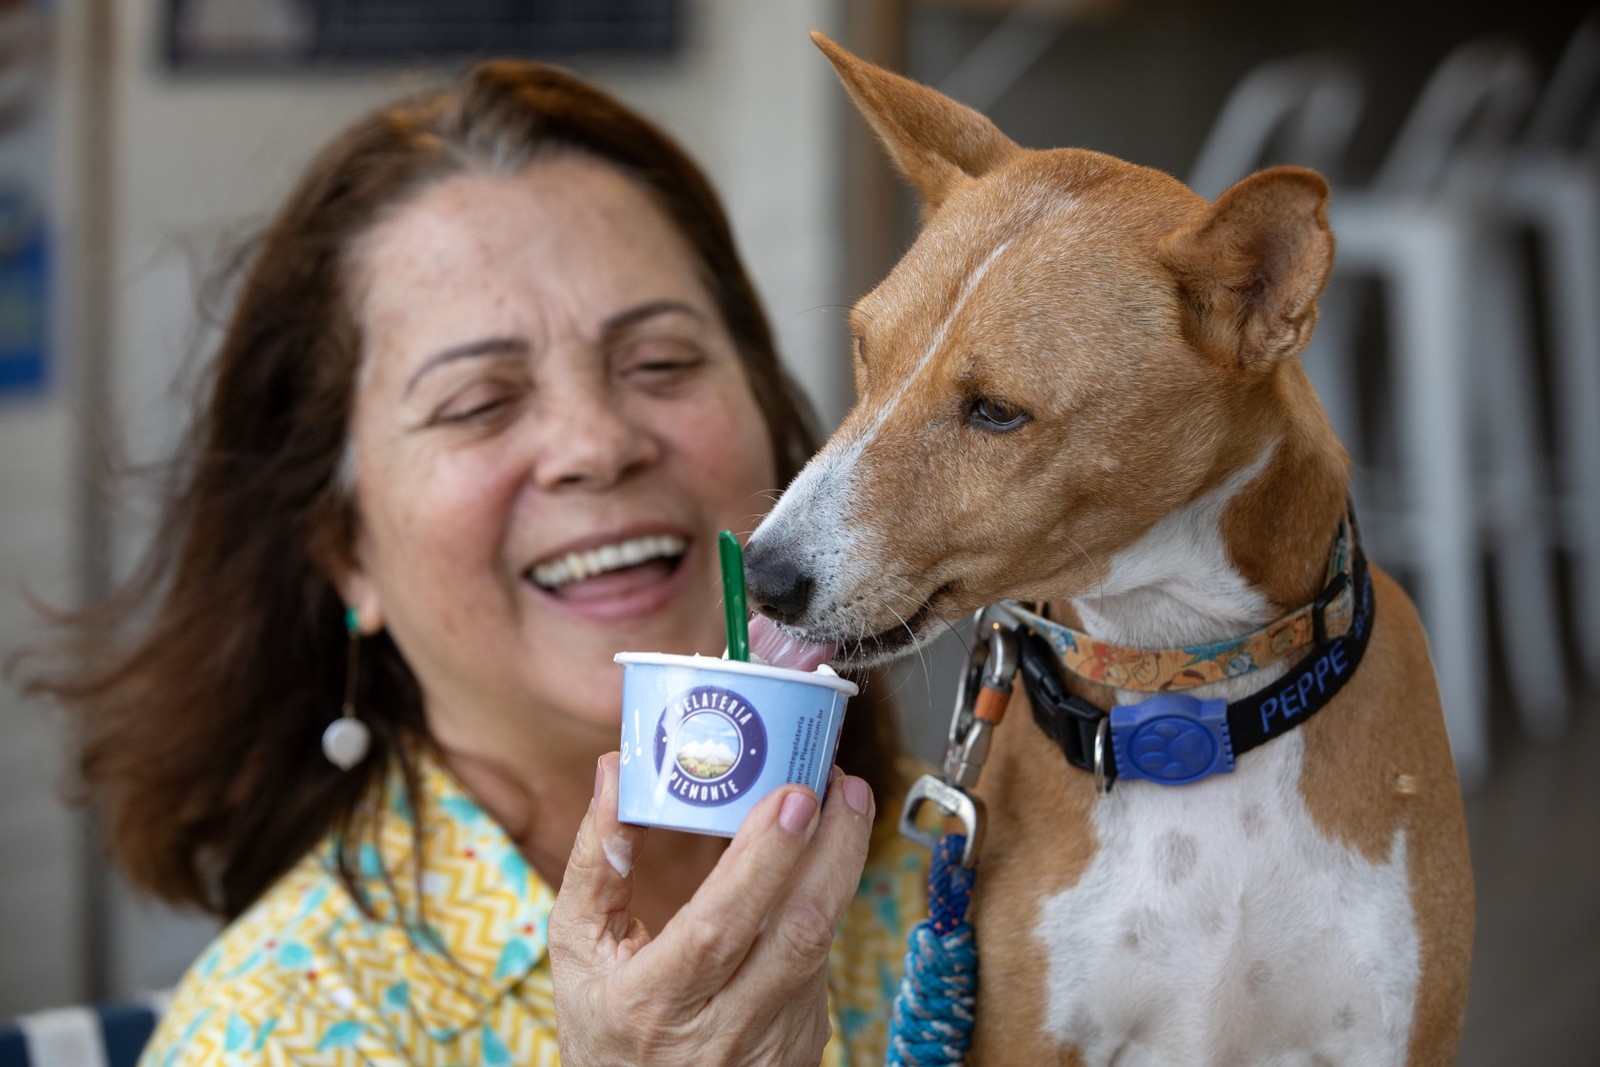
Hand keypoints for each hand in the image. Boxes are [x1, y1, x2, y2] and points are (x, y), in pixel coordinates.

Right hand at [548, 753, 875, 1065]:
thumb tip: (615, 770)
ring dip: (841, 865)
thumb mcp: (577, 949)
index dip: (763, 860)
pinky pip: (821, 962)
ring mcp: (770, 1044)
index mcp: (652, 1004)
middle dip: (832, 847)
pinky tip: (819, 863)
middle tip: (840, 782)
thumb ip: (597, 861)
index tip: (792, 797)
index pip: (719, 927)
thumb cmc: (605, 1022)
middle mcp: (720, 1032)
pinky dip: (823, 904)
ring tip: (842, 802)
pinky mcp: (803, 1042)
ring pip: (821, 944)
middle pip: (798, 932)